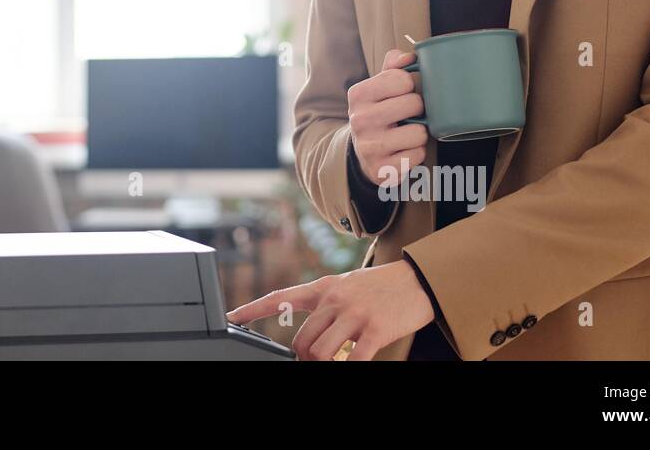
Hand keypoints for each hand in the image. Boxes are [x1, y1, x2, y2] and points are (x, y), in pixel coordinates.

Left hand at [226, 260, 435, 360]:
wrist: (417, 280)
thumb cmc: (380, 287)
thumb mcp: (347, 286)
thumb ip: (325, 304)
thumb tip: (307, 331)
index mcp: (324, 287)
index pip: (281, 297)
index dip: (253, 309)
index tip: (231, 317)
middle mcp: (334, 299)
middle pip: (302, 340)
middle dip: (304, 357)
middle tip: (316, 361)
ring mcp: (354, 314)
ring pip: (320, 352)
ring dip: (324, 364)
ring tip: (335, 362)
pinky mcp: (374, 329)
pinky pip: (352, 360)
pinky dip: (347, 368)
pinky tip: (351, 365)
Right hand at [350, 48, 428, 186]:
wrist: (360, 153)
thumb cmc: (377, 113)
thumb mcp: (377, 88)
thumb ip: (393, 67)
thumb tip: (410, 56)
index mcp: (359, 94)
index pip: (402, 79)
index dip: (410, 85)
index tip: (403, 93)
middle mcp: (359, 120)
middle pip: (414, 103)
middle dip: (419, 109)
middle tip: (408, 115)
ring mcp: (369, 146)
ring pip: (419, 132)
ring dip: (419, 133)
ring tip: (405, 134)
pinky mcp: (380, 170)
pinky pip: (417, 155)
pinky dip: (415, 153)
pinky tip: (403, 150)